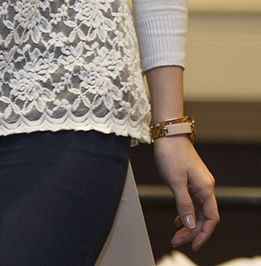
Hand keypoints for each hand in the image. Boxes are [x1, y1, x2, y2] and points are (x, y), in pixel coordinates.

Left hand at [153, 136, 218, 250]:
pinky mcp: (190, 179)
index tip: (193, 245)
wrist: (168, 133)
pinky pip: (192, 201)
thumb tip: (189, 224)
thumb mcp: (175, 181)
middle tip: (176, 240)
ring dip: (187, 223)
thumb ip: (183, 204)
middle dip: (191, 231)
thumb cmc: (171, 153)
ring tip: (175, 234)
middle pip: (203, 216)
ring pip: (197, 210)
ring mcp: (198, 183)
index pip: (210, 219)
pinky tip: (177, 219)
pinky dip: (185, 212)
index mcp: (205, 189)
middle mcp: (205, 187)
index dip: (203, 234)